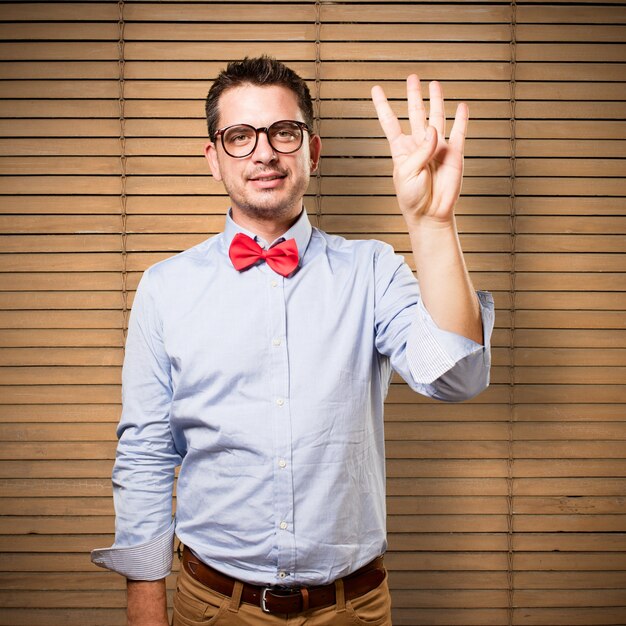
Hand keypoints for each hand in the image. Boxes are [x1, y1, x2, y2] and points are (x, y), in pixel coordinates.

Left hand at [371, 75, 467, 225]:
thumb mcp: (407, 173)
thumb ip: (419, 151)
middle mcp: (420, 145)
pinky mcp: (454, 154)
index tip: (376, 89)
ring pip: (437, 118)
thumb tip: (434, 131)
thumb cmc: (413, 198)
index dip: (383, 105)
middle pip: (415, 114)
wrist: (430, 214)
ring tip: (434, 84)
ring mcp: (437, 148)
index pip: (390, 122)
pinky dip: (461, 119)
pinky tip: (462, 107)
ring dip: (436, 101)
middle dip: (413, 96)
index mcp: (402, 150)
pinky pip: (459, 133)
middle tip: (412, 78)